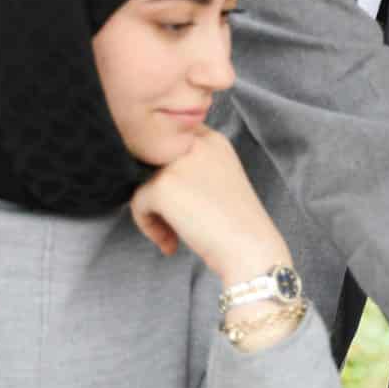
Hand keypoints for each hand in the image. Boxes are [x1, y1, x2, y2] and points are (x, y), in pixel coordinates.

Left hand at [129, 129, 293, 287]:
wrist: (250, 247)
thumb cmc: (238, 224)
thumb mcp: (222, 179)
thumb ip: (193, 167)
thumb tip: (154, 174)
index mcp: (213, 140)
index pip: (174, 143)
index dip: (169, 171)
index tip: (180, 200)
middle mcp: (195, 144)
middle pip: (155, 163)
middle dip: (160, 194)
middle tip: (177, 222)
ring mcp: (177, 163)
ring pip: (144, 184)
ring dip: (155, 213)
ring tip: (174, 236)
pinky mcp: (163, 185)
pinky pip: (138, 204)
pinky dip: (149, 227)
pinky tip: (170, 243)